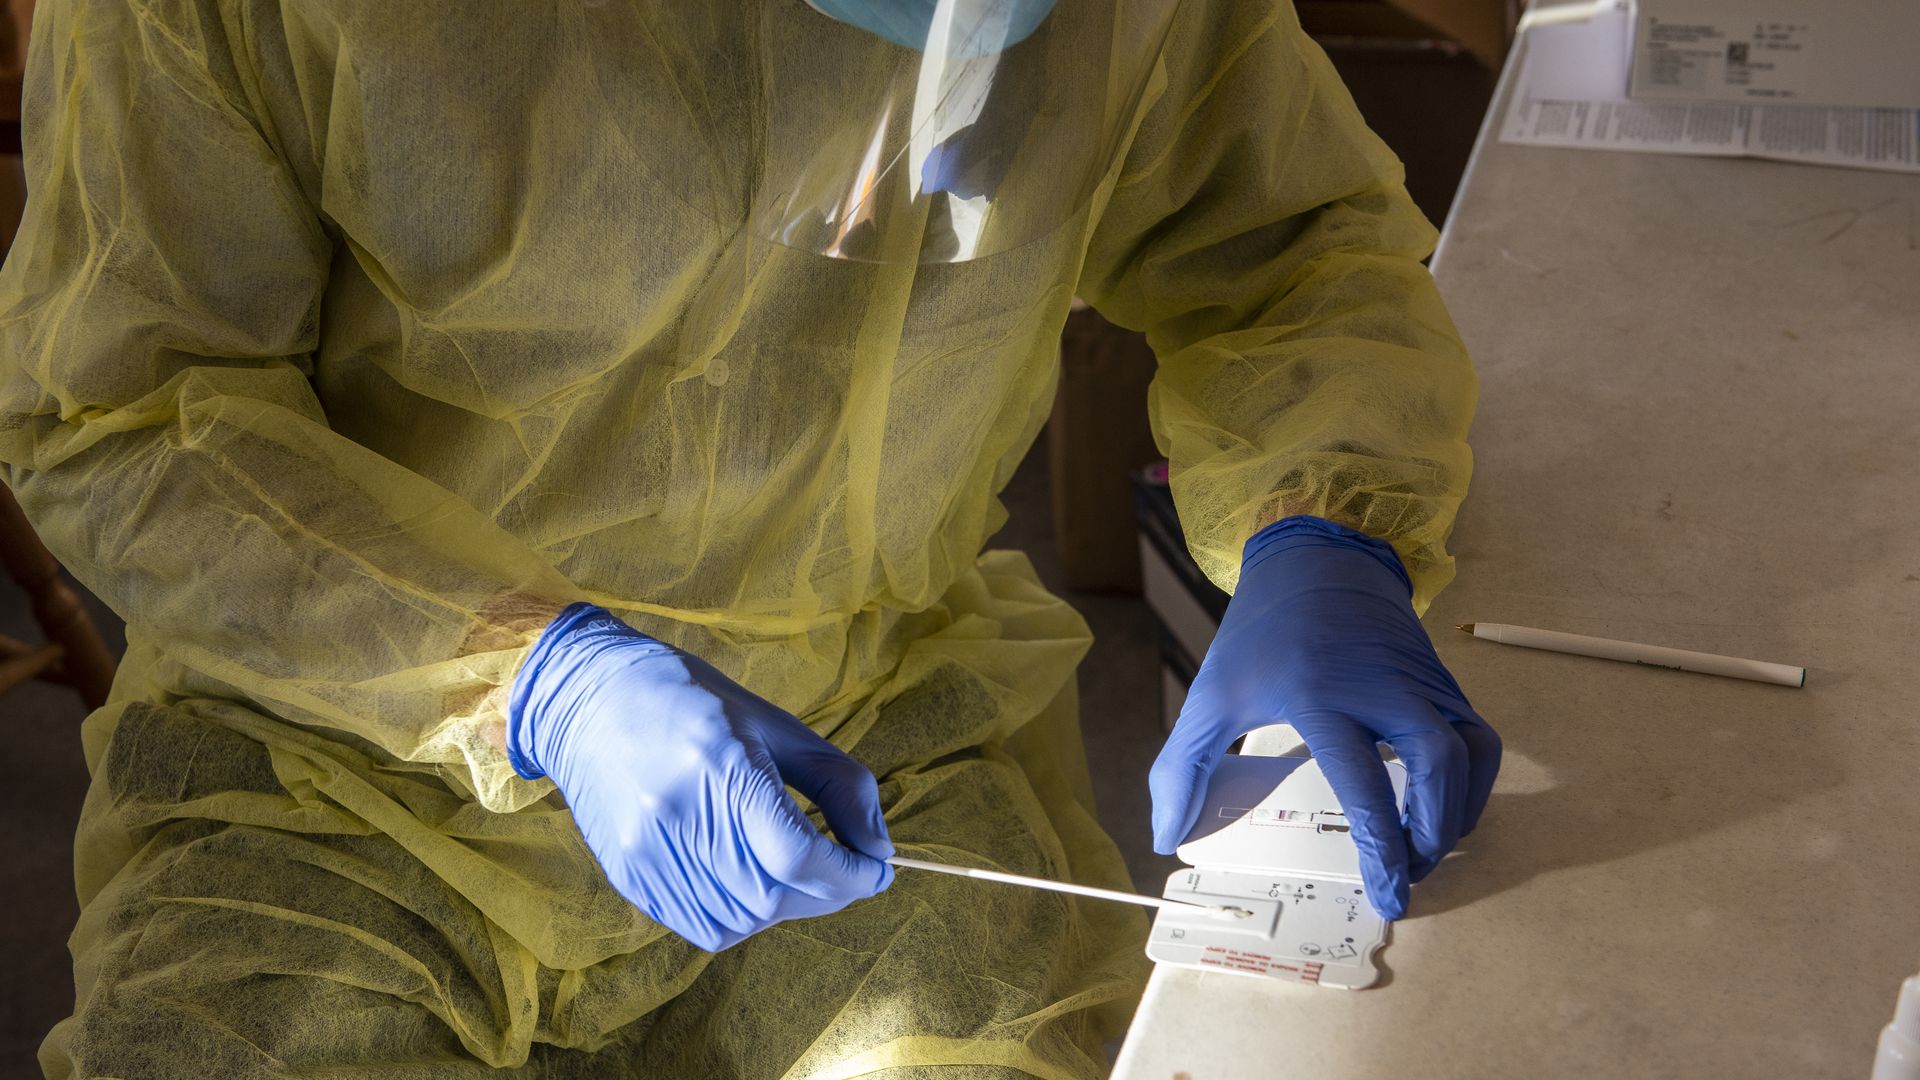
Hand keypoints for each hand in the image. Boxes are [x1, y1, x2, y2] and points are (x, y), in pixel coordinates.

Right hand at [508, 604, 893, 949]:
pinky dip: (745, 915)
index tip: (877, 868)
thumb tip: (880, 848)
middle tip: (845, 868)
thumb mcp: (777, 723)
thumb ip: (839, 784)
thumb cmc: (691, 700)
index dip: (853, 873)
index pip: (800, 855)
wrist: (587, 699)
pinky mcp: (631, 877)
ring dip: (787, 906)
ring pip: (744, 921)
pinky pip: (704, 926)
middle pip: (776, 895)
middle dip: (828, 891)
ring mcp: (648, 853)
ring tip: (793, 868)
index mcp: (721, 765)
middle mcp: (679, 816)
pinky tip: (750, 877)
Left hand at [1149, 517, 1499, 918]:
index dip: (1381, 846)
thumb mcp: (1211, 694)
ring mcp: (1421, 682)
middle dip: (1430, 835)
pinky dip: (1472, 783)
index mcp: (1322, 694)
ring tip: (1422, 855)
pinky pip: (1479, 739)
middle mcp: (1384, 687)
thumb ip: (1183, 767)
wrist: (1318, 557)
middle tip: (1408, 880)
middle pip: (1436, 767)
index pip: (1364, 783)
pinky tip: (1445, 811)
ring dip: (1453, 814)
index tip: (1386, 892)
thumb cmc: (1262, 631)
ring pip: (1468, 755)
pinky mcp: (1443, 681)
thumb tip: (1165, 835)